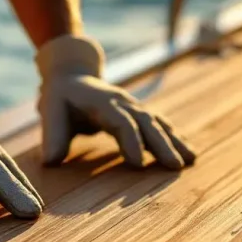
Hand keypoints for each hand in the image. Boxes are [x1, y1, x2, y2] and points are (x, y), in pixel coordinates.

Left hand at [35, 35, 195, 168]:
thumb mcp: (51, 112)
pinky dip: (174, 137)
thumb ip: (52, 136)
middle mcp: (122, 102)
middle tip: (175, 166)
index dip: (130, 142)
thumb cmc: (59, 97)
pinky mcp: (138, 112)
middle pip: (146, 122)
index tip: (138, 164)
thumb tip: (50, 162)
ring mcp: (133, 105)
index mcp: (102, 102)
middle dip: (162, 144)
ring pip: (157, 122)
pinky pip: (159, 124)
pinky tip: (188, 152)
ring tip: (191, 160)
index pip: (121, 122)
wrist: (72, 74)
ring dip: (174, 141)